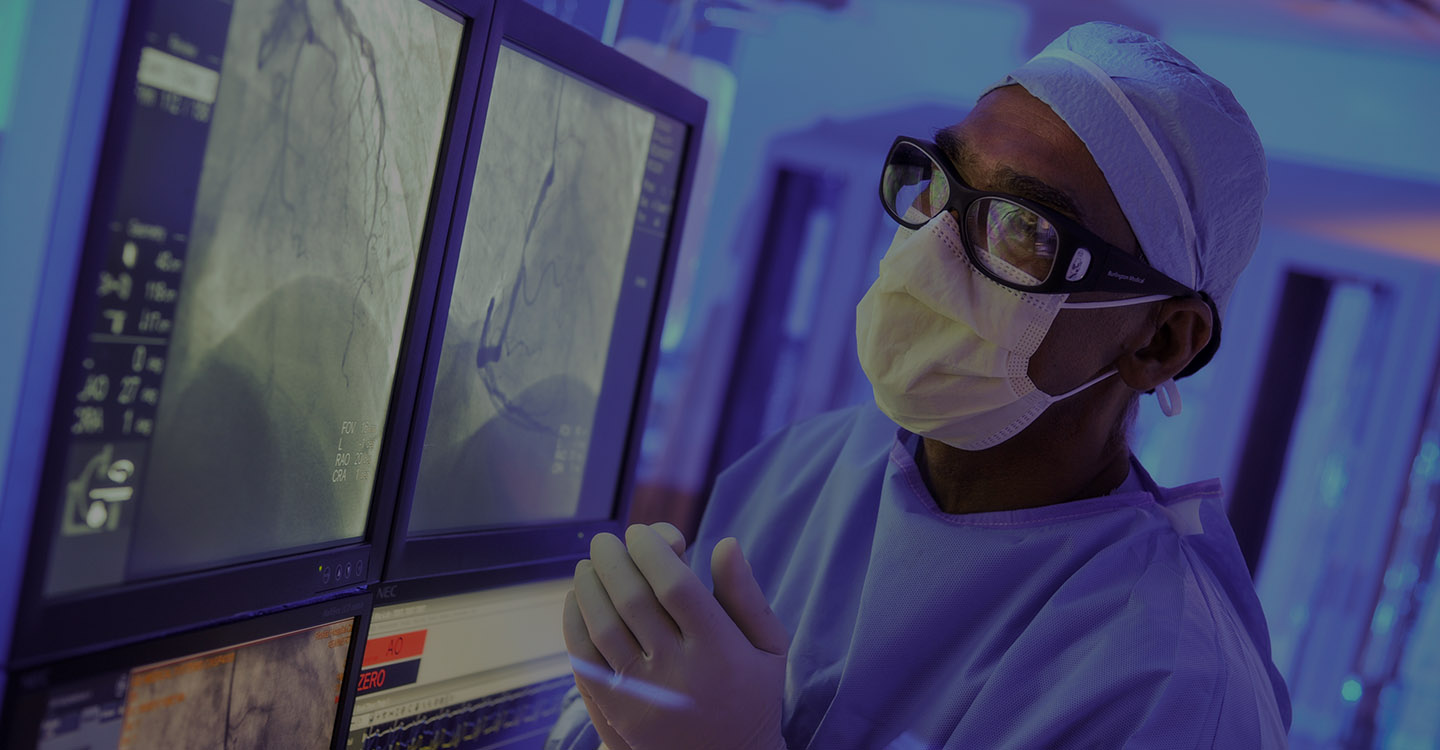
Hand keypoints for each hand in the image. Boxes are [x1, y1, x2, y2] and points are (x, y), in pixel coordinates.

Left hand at [563, 524, 788, 749]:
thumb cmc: (753, 695)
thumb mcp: (769, 647)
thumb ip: (747, 596)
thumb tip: (725, 543)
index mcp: (720, 648)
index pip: (675, 585)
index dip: (651, 550)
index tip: (641, 534)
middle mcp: (681, 671)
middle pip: (633, 599)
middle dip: (613, 560)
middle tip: (605, 541)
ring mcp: (647, 694)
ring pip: (604, 626)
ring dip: (589, 587)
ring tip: (588, 566)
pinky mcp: (621, 712)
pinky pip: (586, 660)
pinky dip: (574, 624)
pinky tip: (576, 602)